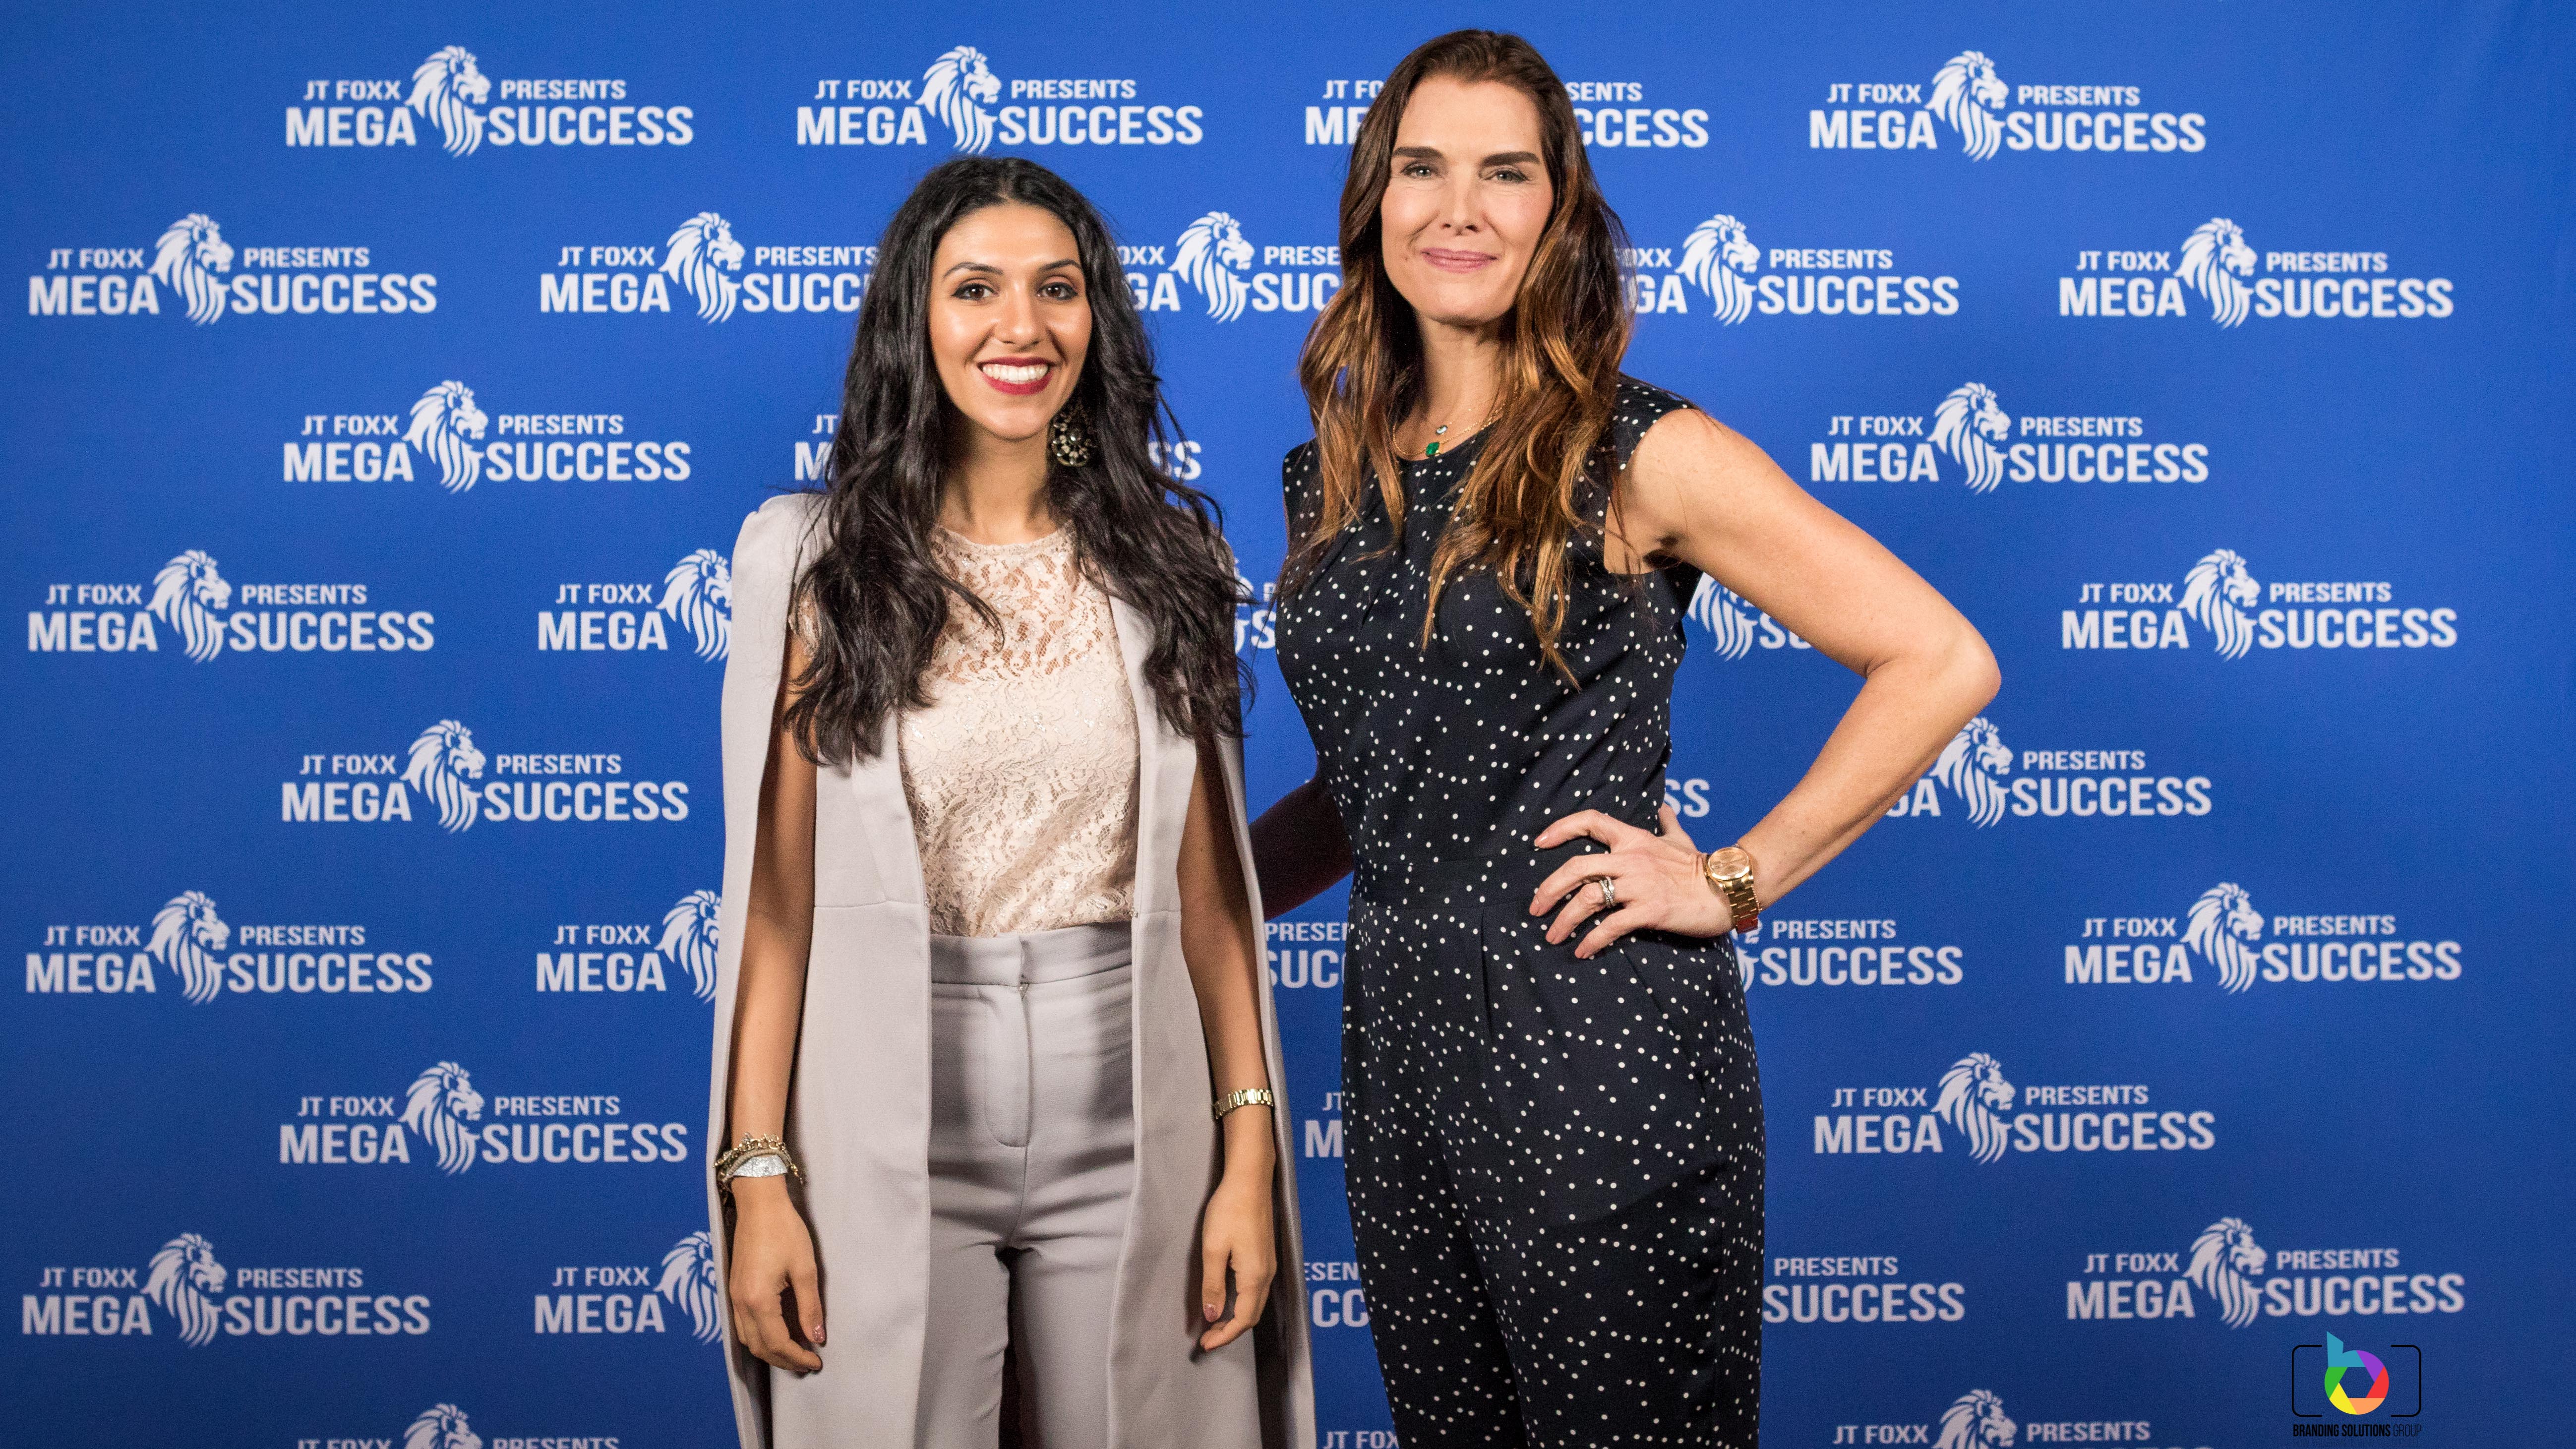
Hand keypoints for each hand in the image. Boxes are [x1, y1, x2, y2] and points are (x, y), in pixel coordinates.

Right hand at [728, 1180, 823, 1371]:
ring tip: (794, 1352)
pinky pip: (742, 1325)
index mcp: (758, 1300)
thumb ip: (810, 1307)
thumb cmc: (784, 1230)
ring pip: (748, 1339)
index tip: (816, 1362)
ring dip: (770, 1351)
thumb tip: (817, 1338)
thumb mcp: (804, 1268)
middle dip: (783, 1360)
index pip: (777, 1343)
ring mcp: (734, 1296)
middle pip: (759, 1347)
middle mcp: (741, 1303)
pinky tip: (777, 1334)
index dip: (797, 1357)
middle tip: (807, 1363)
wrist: (759, 1203)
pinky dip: (759, 1337)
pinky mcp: (734, 1288)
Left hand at [1196, 1167, 1275, 1350]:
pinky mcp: (1265, 1255)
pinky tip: (1227, 1299)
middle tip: (1208, 1338)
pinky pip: (1256, 1290)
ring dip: (1236, 1317)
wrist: (1250, 1180)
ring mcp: (1269, 1265)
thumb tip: (1213, 1316)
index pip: (1243, 1319)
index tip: (1205, 1344)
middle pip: (1252, 1315)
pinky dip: (1242, 1302)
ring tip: (1215, 1323)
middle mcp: (1267, 1274)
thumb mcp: (1213, 1249)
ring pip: (1255, 1303)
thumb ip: (1213, 1285)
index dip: (1224, 1335)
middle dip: (1230, 1331)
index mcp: (1254, 1276)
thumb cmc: (1230, 1210)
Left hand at [1530, 805, 1736, 957]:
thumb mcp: (1681, 839)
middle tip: (1535, 908)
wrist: (1729, 889)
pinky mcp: (1650, 911)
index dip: (1560, 828)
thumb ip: (1667, 823)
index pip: (1590, 821)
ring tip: (1552, 937)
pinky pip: (1611, 926)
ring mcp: (1640, 885)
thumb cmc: (1701, 866)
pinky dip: (1592, 940)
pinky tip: (1581, 951)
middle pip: (1576, 867)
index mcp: (1633, 838)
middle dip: (1549, 889)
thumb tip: (1664, 806)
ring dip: (1564, 920)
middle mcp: (1631, 859)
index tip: (1539, 842)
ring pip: (1588, 899)